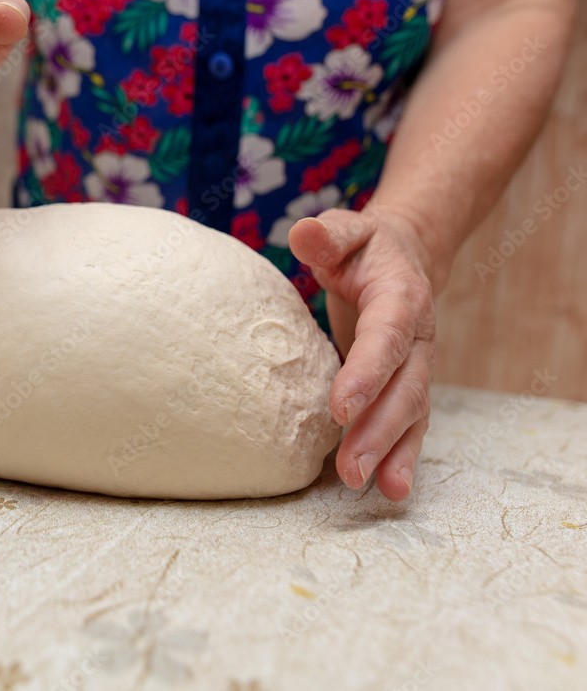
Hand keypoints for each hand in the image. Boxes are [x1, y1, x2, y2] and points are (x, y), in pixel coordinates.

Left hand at [288, 207, 436, 500]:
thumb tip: (303, 232)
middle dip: (379, 431)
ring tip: (365, 486)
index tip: (341, 407)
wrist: (401, 256)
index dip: (367, 373)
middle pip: (404, 389)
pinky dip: (400, 457)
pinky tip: (388, 490)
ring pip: (409, 414)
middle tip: (350, 468)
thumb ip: (328, 234)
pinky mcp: (404, 385)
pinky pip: (408, 424)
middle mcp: (417, 338)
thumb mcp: (346, 229)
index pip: (386, 339)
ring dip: (389, 452)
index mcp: (401, 299)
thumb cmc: (362, 246)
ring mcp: (415, 366)